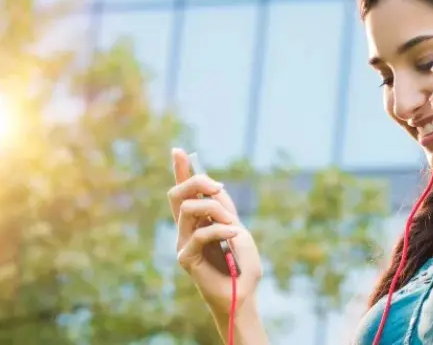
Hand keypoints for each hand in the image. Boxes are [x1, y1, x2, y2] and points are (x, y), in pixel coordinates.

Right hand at [168, 148, 262, 314]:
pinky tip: (234, 234)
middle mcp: (186, 229)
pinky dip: (220, 230)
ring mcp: (183, 243)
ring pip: (188, 209)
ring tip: (233, 223)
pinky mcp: (185, 258)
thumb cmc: (243, 265)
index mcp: (199, 220)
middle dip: (197, 181)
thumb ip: (224, 210)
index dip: (181, 170)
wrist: (243, 294)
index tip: (178, 150)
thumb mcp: (238, 229)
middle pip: (178, 194)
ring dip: (215, 210)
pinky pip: (199, 234)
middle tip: (219, 187)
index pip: (186, 191)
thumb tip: (213, 189)